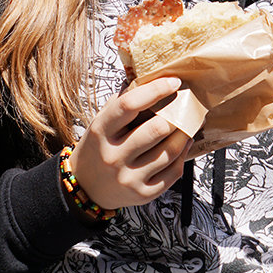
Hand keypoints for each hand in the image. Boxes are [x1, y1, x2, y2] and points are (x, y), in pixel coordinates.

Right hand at [69, 76, 191, 209]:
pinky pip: (173, 172)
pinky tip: (182, 145)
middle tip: (184, 107)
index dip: (155, 90)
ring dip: (184, 134)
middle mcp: (113, 156)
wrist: (85, 187)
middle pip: (156, 129)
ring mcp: (128, 177)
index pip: (129, 105)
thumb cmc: (98, 149)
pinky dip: (182, 155)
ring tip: (186, 125)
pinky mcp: (142, 193)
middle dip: (176, 115)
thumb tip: (150, 79)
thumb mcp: (101, 122)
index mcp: (101, 132)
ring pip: (169, 151)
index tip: (173, 82)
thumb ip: (122, 102)